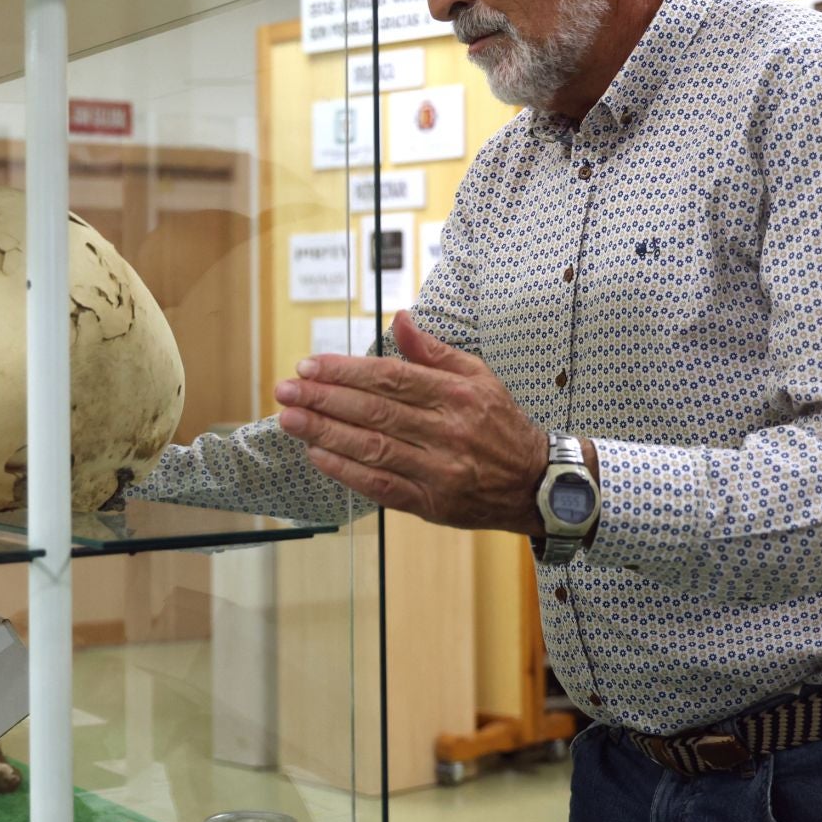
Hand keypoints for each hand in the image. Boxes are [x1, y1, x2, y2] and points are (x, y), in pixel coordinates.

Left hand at [273, 311, 548, 533]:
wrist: (536, 483)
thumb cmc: (500, 424)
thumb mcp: (478, 376)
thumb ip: (434, 351)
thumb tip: (399, 319)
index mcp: (458, 395)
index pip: (391, 378)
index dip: (345, 371)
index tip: (309, 366)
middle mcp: (448, 431)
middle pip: (375, 412)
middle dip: (324, 399)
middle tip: (285, 389)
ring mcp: (439, 470)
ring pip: (373, 449)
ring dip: (325, 433)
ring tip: (290, 420)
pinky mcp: (432, 503)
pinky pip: (382, 486)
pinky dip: (346, 472)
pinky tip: (318, 455)